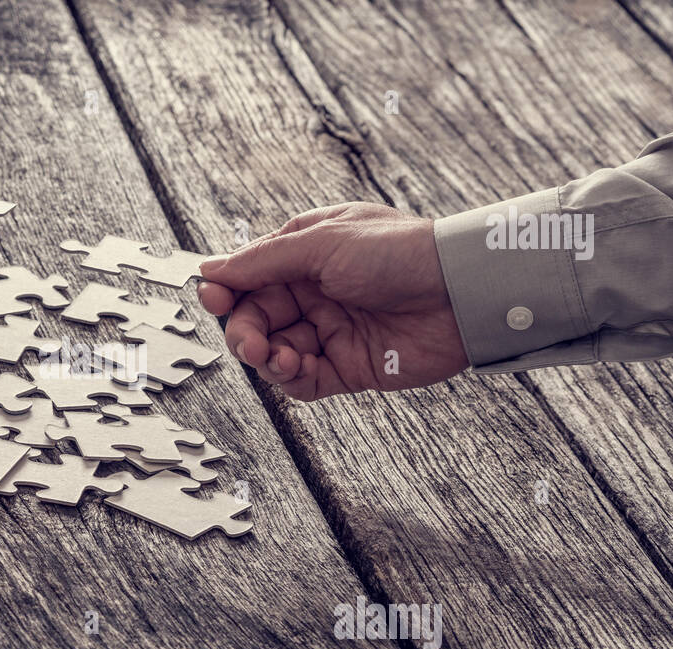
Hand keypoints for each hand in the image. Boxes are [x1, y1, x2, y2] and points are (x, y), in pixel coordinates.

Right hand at [198, 202, 468, 400]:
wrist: (461, 291)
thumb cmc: (400, 252)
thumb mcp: (322, 243)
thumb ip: (263, 261)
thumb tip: (212, 268)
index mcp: (306, 256)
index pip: (249, 279)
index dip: (226, 291)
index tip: (212, 298)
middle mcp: (314, 294)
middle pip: (256, 320)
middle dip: (245, 332)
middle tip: (250, 342)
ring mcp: (330, 332)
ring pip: (275, 353)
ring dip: (266, 358)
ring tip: (276, 358)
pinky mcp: (348, 367)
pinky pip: (303, 381)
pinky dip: (291, 379)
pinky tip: (296, 368)